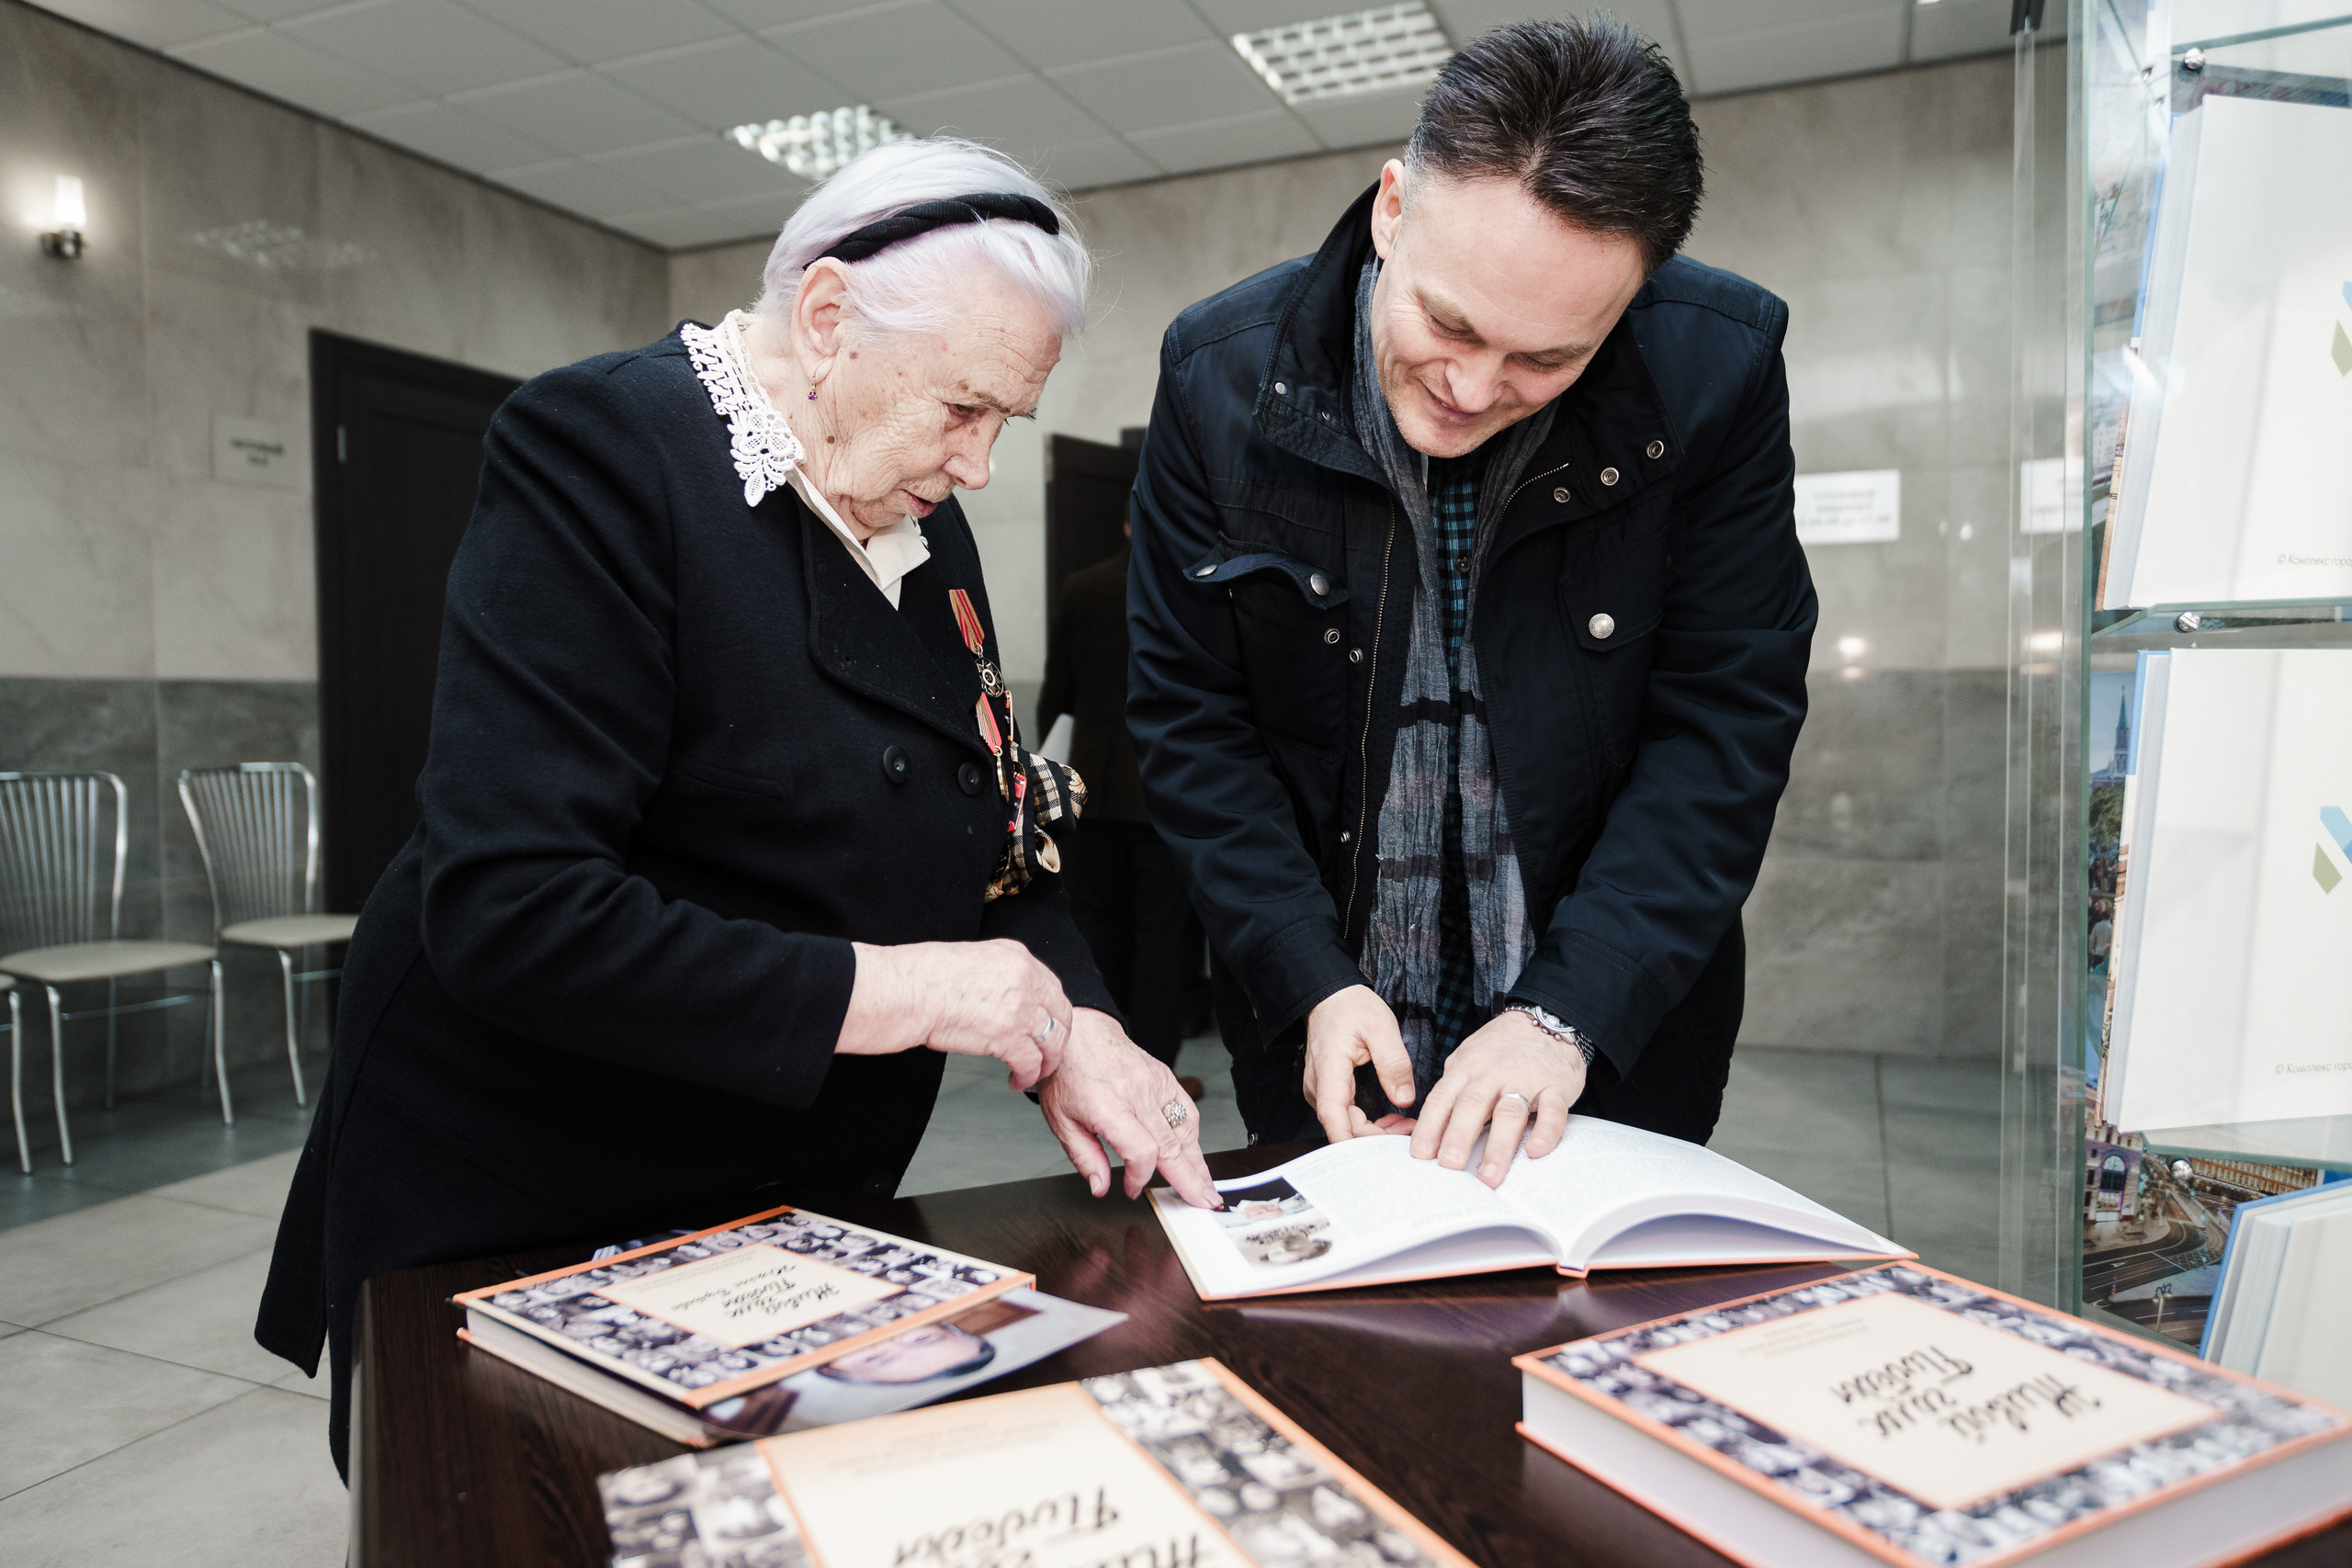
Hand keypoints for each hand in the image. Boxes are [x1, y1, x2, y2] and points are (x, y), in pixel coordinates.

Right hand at [838, 939, 1071, 1090]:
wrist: (908, 991)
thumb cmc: (924, 977)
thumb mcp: (973, 960)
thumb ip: (996, 975)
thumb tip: (1002, 996)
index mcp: (1016, 956)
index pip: (1052, 987)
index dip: (1054, 1013)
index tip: (1049, 1026)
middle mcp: (1024, 978)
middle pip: (1060, 1014)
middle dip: (1058, 1039)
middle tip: (1049, 1054)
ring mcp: (1019, 1006)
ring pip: (1052, 1041)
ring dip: (1046, 1061)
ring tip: (1035, 1072)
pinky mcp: (1008, 1035)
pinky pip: (1030, 1061)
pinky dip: (1027, 1075)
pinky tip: (1017, 1079)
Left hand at [1038, 1009, 1218, 1207]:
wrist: (1079, 1035)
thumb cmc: (1067, 1074)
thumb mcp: (1061, 1121)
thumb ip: (1084, 1157)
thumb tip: (1101, 1187)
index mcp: (1107, 1105)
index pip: (1140, 1150)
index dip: (1140, 1177)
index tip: (1132, 1188)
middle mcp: (1136, 1093)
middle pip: (1171, 1144)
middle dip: (1190, 1179)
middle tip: (1204, 1202)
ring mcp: (1155, 1083)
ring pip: (1185, 1129)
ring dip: (1198, 1160)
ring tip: (1205, 1185)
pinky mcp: (1165, 1077)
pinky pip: (1187, 1110)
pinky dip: (1193, 1134)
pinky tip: (1194, 1153)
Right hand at [1302, 985, 1415, 1143]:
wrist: (1330, 998)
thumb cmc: (1351, 1008)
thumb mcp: (1380, 1026)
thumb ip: (1394, 1062)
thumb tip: (1404, 1099)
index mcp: (1328, 1069)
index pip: (1333, 1116)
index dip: (1351, 1141)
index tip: (1377, 1156)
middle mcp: (1320, 1086)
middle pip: (1343, 1127)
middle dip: (1377, 1138)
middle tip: (1411, 1131)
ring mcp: (1322, 1091)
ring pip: (1346, 1126)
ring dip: (1376, 1133)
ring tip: (1406, 1125)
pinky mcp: (1329, 1093)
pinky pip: (1347, 1118)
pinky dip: (1370, 1124)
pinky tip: (1392, 1120)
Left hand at [1408, 1011, 1583, 1187]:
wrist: (1546, 1019)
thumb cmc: (1500, 1048)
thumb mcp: (1468, 1059)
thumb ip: (1452, 1090)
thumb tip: (1428, 1131)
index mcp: (1466, 1067)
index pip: (1443, 1098)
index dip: (1430, 1126)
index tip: (1420, 1154)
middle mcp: (1493, 1072)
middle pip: (1473, 1105)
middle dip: (1458, 1137)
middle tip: (1449, 1167)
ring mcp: (1526, 1078)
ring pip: (1509, 1111)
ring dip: (1498, 1146)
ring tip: (1488, 1177)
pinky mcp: (1557, 1086)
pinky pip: (1553, 1110)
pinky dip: (1546, 1131)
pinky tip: (1536, 1152)